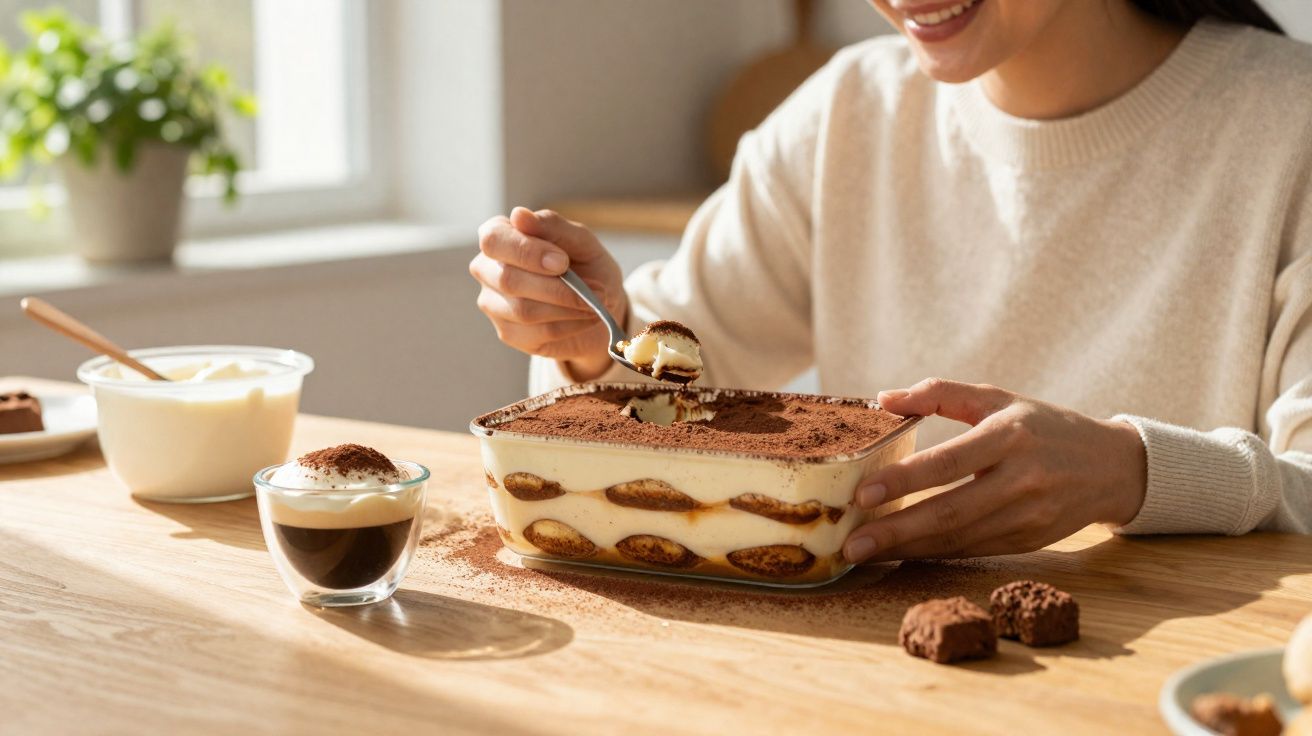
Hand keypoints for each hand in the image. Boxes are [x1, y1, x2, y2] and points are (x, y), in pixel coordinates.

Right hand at [471, 208, 626, 379]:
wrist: (600, 305)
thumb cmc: (585, 265)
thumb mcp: (580, 241)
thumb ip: (552, 226)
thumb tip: (519, 215)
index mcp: (500, 237)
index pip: (494, 239)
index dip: (527, 252)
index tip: (563, 261)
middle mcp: (488, 269)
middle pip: (507, 279)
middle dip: (556, 287)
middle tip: (593, 289)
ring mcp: (494, 304)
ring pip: (523, 310)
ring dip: (568, 307)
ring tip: (595, 303)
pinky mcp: (508, 333)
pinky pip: (537, 333)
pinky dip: (570, 325)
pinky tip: (586, 317)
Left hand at [842, 378, 1146, 562]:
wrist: (1112, 466)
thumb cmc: (1042, 425)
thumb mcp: (997, 397)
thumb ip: (940, 392)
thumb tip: (883, 398)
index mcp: (1010, 436)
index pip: (948, 462)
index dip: (904, 480)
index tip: (863, 494)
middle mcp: (1022, 479)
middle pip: (950, 511)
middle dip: (896, 531)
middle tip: (851, 544)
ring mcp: (1029, 515)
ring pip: (959, 539)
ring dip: (907, 550)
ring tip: (863, 554)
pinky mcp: (1030, 541)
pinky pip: (973, 549)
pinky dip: (933, 555)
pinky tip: (900, 554)